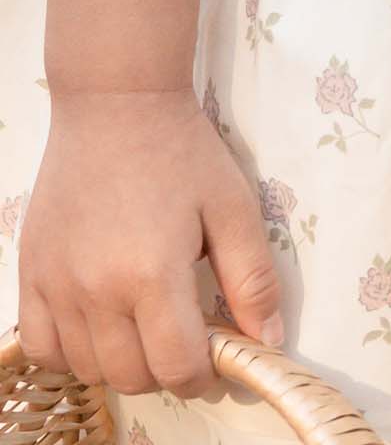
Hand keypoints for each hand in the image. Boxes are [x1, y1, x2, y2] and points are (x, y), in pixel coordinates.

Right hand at [16, 88, 283, 397]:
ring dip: (123, 363)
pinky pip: (43, 347)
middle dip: (168, 370)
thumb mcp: (233, 207)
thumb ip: (253, 279)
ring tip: (147, 325)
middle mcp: (96, 291)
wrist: (116, 105)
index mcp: (151, 274)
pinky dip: (72, 352)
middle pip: (132, 376)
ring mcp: (56, 286)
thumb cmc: (182, 152)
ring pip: (88, 369)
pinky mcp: (29, 275)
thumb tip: (268, 340)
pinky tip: (100, 325)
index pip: (177, 367)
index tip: (218, 359)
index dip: (204, 375)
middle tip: (186, 338)